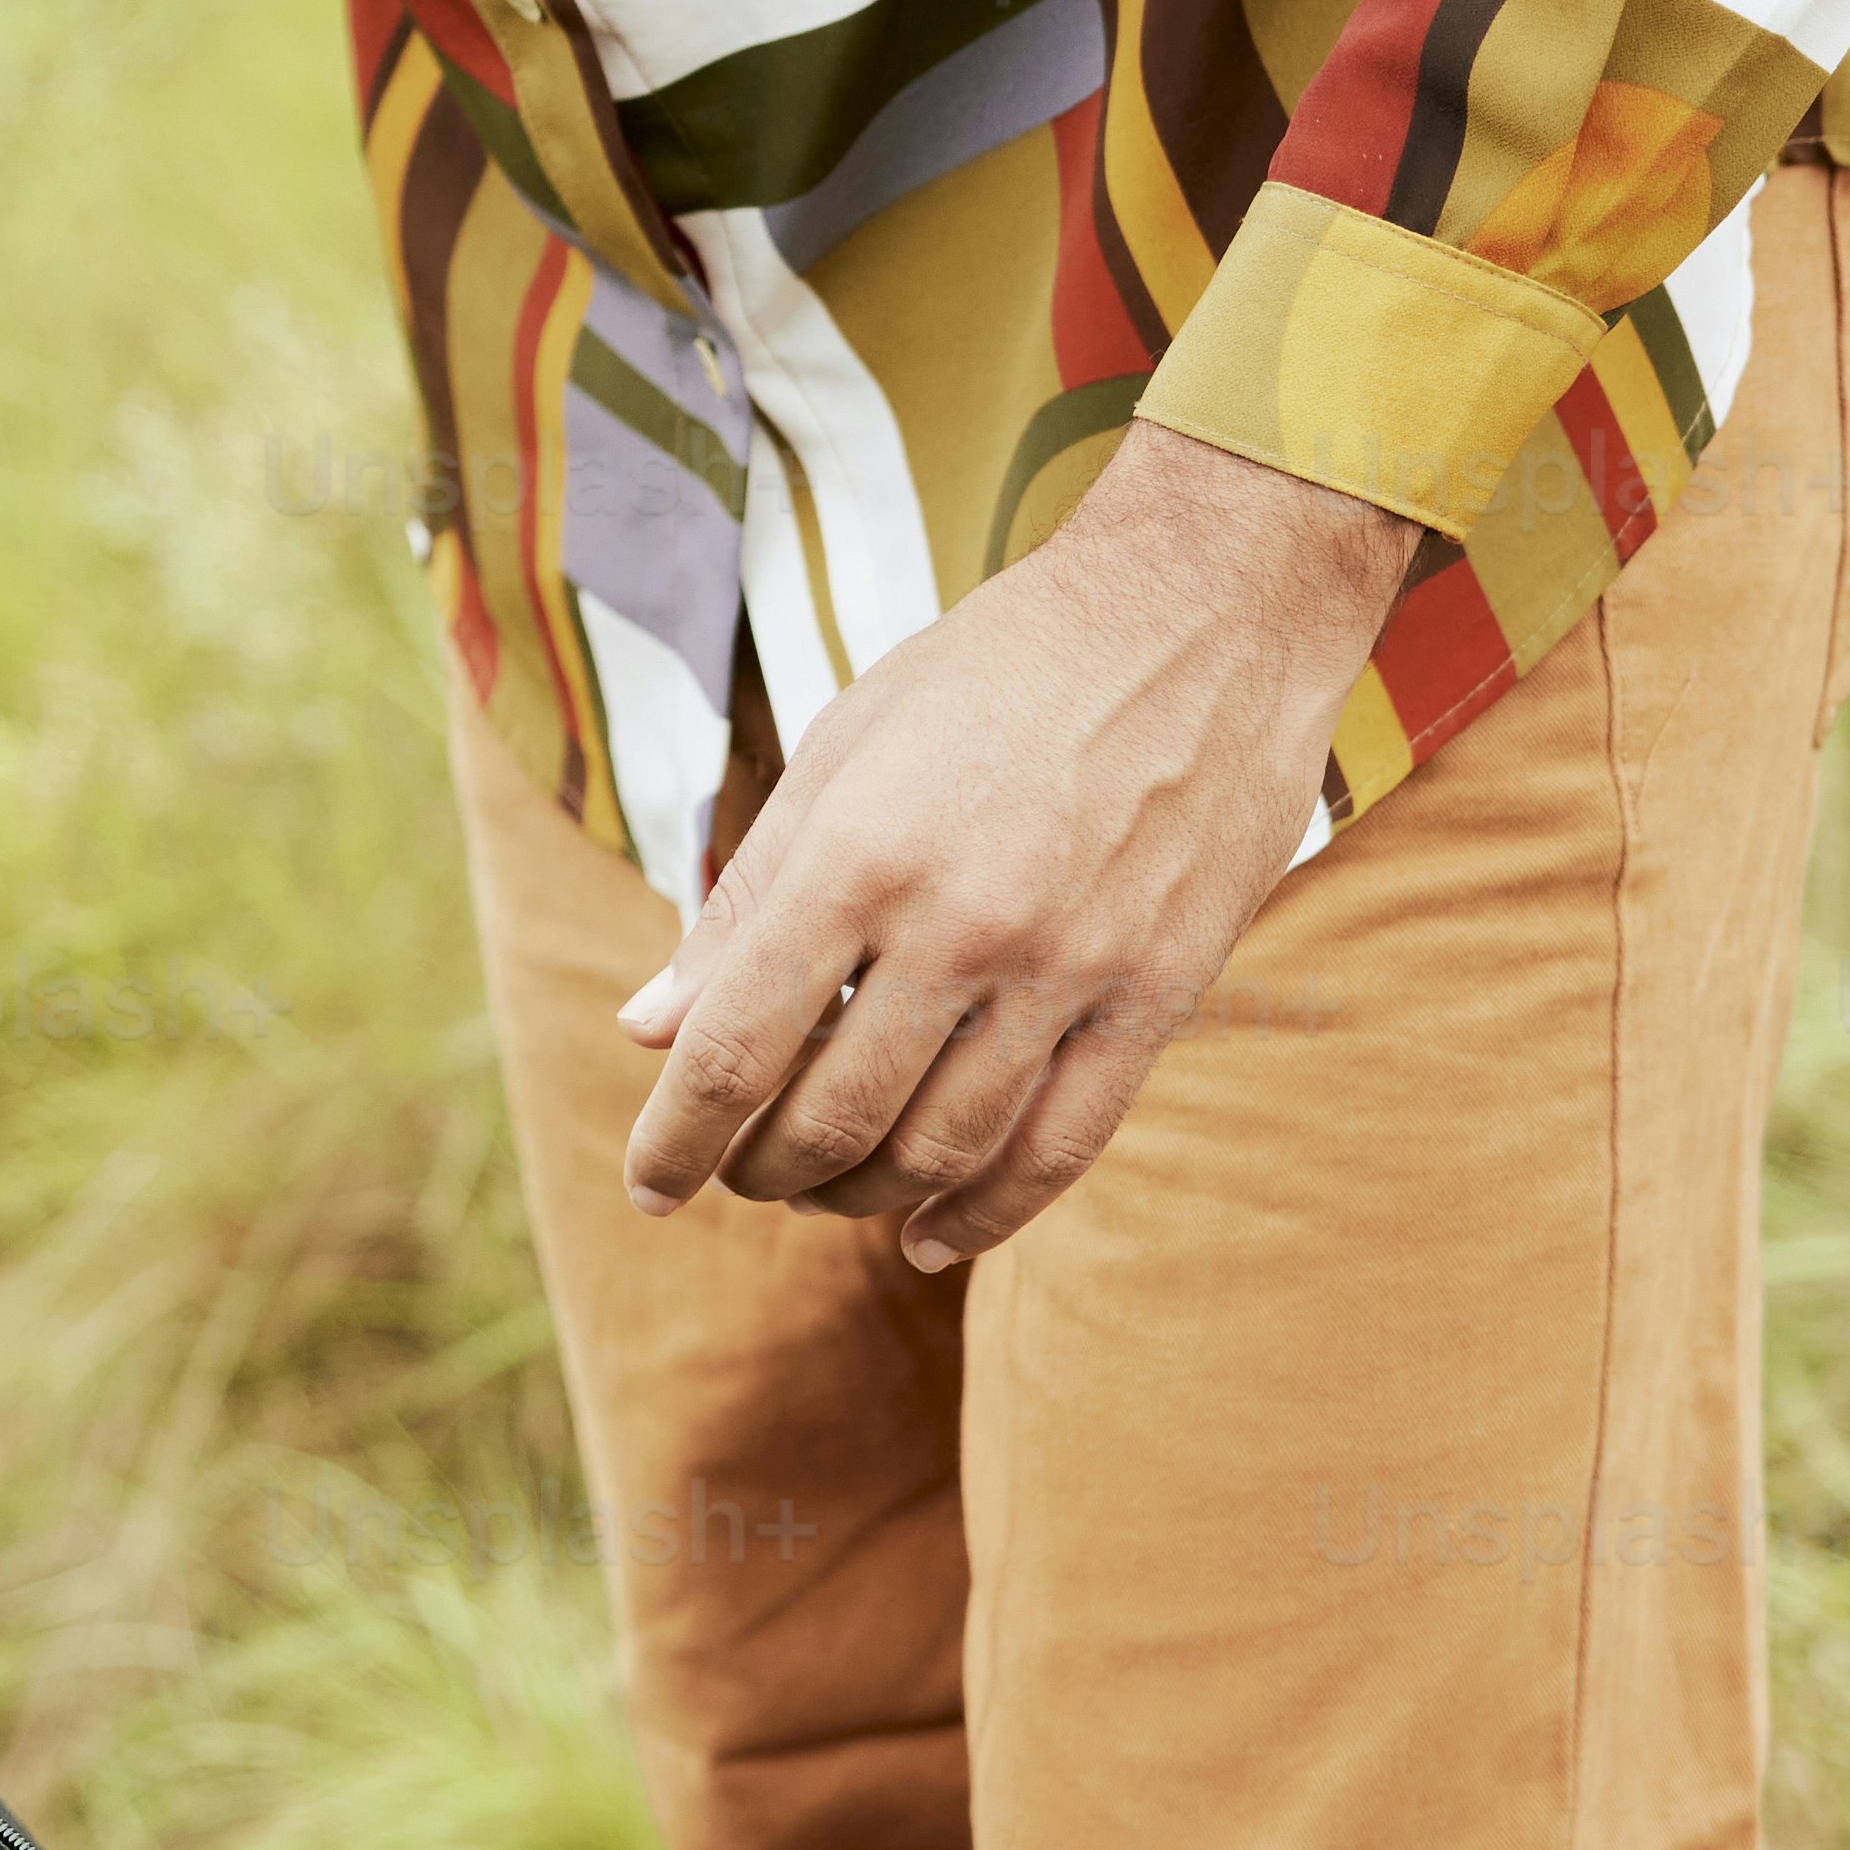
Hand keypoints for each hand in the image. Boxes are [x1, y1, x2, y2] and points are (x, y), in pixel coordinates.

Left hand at [615, 430, 1418, 1269]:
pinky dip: (987, 1212)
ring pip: (941, 1150)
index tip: (648, 1184)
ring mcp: (1069, 968)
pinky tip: (934, 1235)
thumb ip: (744, 899)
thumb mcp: (843, 751)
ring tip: (827, 1189)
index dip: (677, 1138)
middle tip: (741, 1174)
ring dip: (863, 1195)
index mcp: (859, 853)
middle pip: (832, 1118)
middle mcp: (959, 924)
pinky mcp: (1157, 995)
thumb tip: (646, 1030)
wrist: (1202, 613)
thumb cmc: (997, 671)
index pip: (735, 1047)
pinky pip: (1062, 1146)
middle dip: (763, 1172)